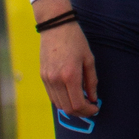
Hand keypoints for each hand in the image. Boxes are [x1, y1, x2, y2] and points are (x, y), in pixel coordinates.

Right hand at [36, 0, 97, 118]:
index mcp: (70, 75)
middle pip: (67, 108)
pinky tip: (71, 95)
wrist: (56, 26)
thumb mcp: (89, 59)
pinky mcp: (42, 76)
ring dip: (71, 107)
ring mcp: (47, 79)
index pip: (77, 104)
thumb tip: (93, 98)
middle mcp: (56, 80)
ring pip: (58, 104)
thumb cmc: (76, 40)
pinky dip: (62, 100)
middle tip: (90, 108)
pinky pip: (52, 96)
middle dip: (80, 112)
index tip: (96, 108)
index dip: (88, 110)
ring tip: (82, 102)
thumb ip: (92, 81)